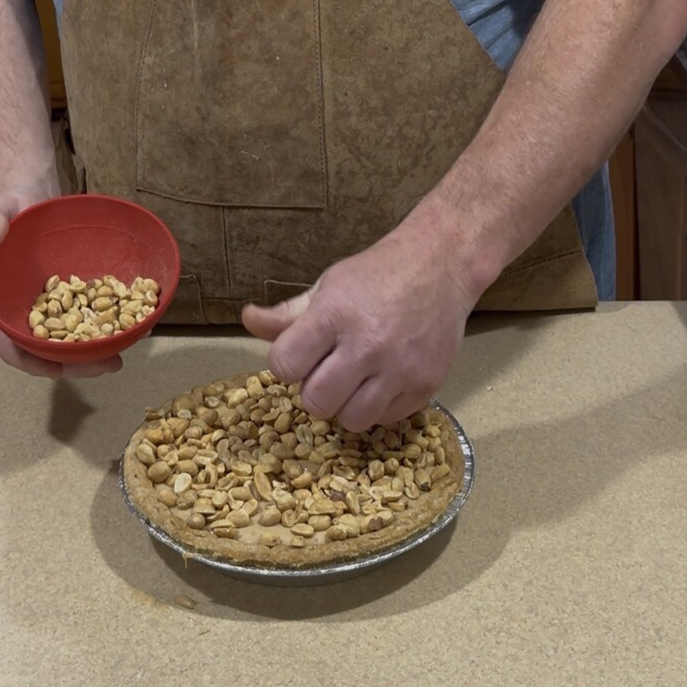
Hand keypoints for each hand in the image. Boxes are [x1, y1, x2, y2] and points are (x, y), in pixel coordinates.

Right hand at [0, 185, 122, 381]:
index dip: (31, 362)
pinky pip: (92, 315)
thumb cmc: (9, 210)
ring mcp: (57, 306)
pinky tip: (132, 322)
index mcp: (7, 304)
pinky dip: (109, 323)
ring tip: (126, 349)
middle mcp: (33, 312)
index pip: (12, 345)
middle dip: (79, 363)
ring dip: (97, 351)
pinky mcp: (77, 294)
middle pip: (51, 352)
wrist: (33, 201)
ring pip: (75, 340)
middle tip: (109, 363)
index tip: (56, 370)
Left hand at [241, 217, 476, 430]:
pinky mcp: (426, 385)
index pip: (285, 365)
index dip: (287, 364)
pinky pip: (386, 419)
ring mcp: (400, 369)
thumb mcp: (327, 286)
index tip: (299, 356)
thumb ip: (287, 314)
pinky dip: (378, 407)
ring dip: (345, 405)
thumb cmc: (376, 275)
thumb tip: (247, 320)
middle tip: (326, 373)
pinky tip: (381, 381)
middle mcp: (367, 345)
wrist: (440, 266)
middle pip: (316, 402)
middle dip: (314, 392)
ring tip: (354, 381)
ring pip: (352, 420)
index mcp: (335, 315)